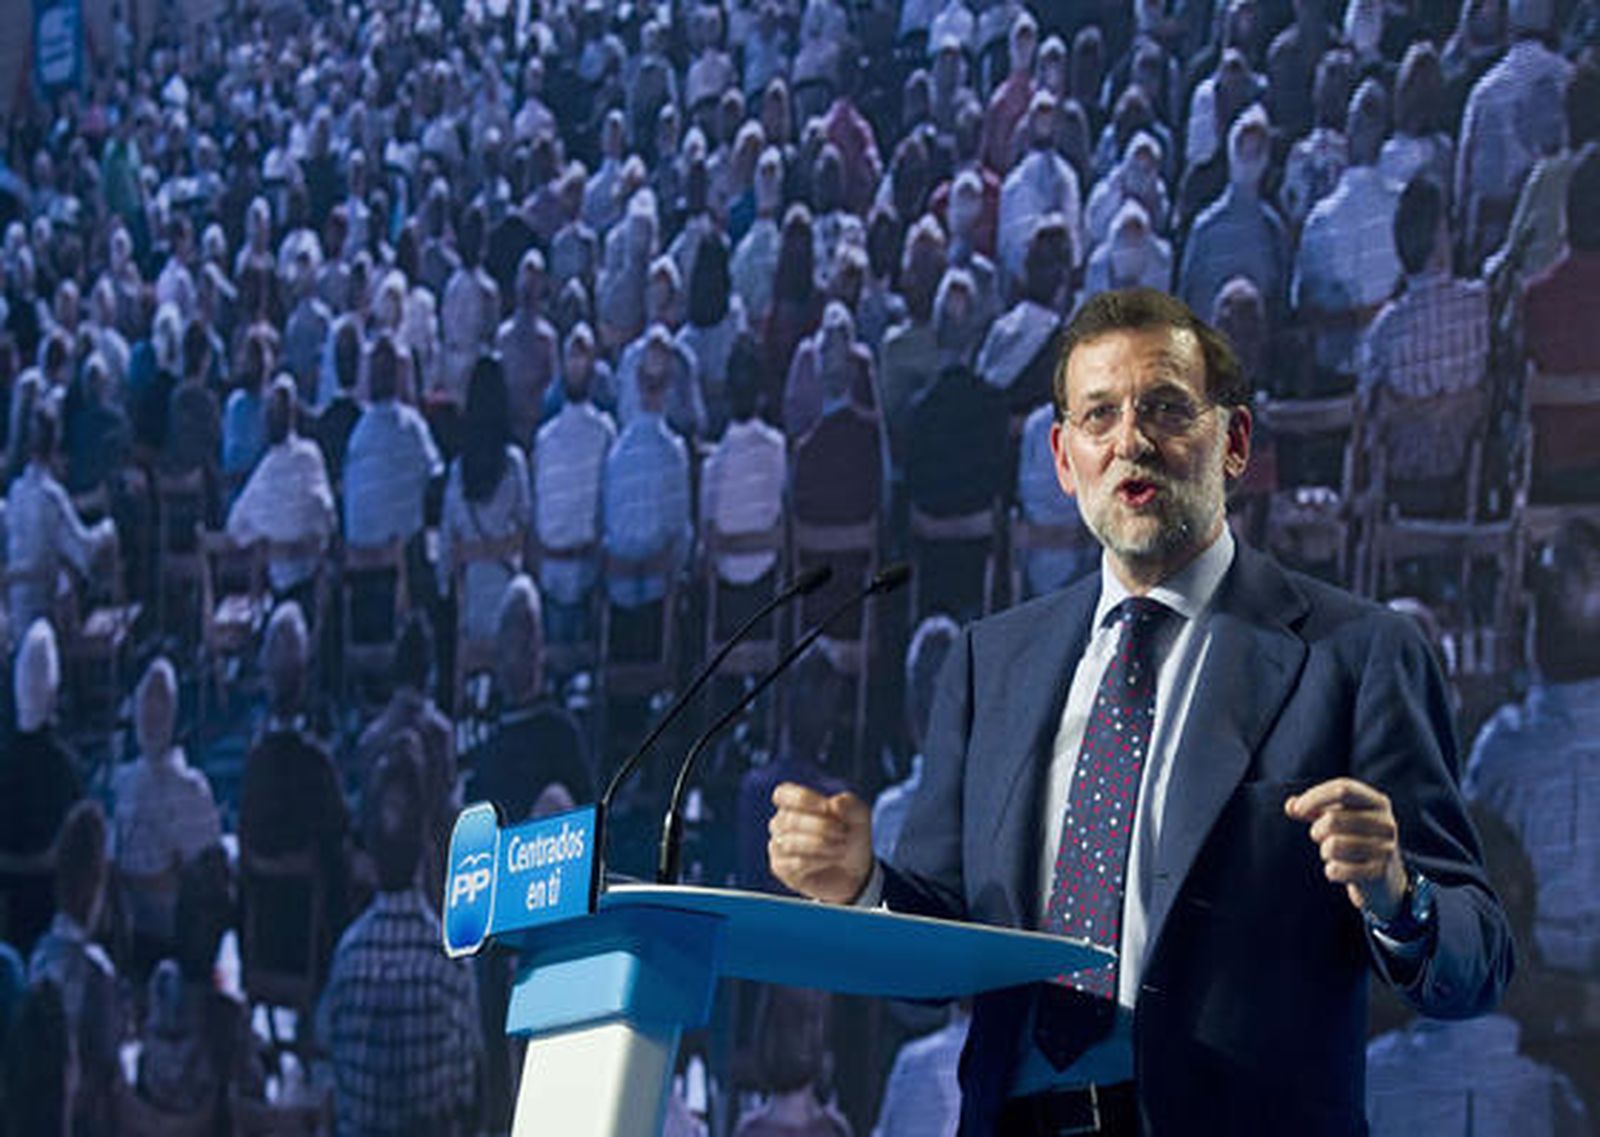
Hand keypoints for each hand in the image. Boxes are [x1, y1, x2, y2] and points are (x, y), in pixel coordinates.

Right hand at [768, 782, 873, 903]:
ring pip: (792, 843)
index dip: (802, 799)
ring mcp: (778, 846)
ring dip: (822, 845)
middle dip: (821, 826)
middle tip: (843, 833)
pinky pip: (797, 863)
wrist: (854, 870)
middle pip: (791, 820)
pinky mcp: (781, 868)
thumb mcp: (859, 816)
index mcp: (794, 803)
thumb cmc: (850, 835)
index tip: (826, 807)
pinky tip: (832, 860)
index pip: (783, 794)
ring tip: (842, 848)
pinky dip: (820, 861)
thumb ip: (850, 805)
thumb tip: (834, 803)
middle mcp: (780, 823)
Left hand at [1284, 777, 1407, 920]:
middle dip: (1317, 831)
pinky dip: (1331, 871)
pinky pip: (1338, 870)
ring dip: (1325, 852)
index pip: (1343, 788)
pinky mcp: (1379, 873)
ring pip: (1333, 846)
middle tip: (1321, 838)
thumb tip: (1290, 806)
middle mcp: (1386, 823)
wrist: (1384, 878)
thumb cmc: (1354, 839)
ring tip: (1333, 854)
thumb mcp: (1337, 818)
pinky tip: (1340, 871)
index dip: (1315, 796)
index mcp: (1377, 802)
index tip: (1297, 810)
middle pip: (1332, 820)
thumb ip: (1311, 809)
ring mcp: (1386, 849)